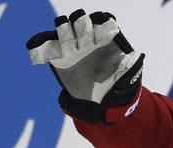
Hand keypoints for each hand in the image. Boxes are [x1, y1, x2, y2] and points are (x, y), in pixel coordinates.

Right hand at [26, 9, 143, 123]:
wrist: (101, 102)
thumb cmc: (118, 85)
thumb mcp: (129, 77)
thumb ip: (132, 65)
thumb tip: (137, 56)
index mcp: (104, 39)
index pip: (100, 19)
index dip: (99, 21)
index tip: (100, 31)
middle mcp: (86, 38)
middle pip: (80, 20)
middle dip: (80, 25)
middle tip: (83, 40)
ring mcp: (71, 45)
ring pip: (63, 27)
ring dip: (63, 30)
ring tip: (68, 44)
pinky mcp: (57, 56)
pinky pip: (45, 45)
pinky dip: (38, 44)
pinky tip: (35, 47)